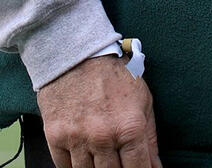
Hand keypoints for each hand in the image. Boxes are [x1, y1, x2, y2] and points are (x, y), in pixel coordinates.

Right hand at [37, 53, 161, 167]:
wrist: (77, 55)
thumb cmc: (115, 75)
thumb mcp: (143, 99)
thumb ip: (150, 137)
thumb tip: (155, 167)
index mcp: (129, 126)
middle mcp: (103, 136)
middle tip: (120, 163)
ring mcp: (78, 140)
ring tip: (103, 160)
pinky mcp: (55, 139)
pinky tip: (84, 160)